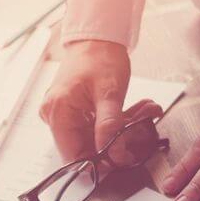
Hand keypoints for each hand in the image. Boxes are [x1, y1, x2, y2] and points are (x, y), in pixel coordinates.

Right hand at [41, 40, 143, 165]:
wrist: (96, 37)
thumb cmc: (99, 56)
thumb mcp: (109, 92)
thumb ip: (110, 124)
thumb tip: (112, 153)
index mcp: (58, 112)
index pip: (73, 154)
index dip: (97, 162)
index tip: (122, 159)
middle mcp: (55, 116)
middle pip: (85, 146)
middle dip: (116, 142)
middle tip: (141, 130)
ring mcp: (63, 115)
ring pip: (94, 138)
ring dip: (120, 131)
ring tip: (144, 113)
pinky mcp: (73, 113)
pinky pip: (94, 127)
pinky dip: (115, 123)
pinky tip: (135, 112)